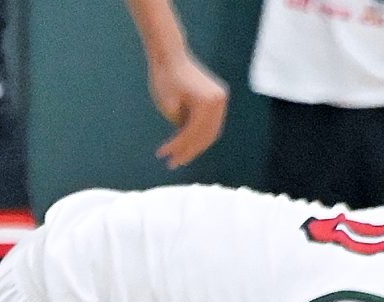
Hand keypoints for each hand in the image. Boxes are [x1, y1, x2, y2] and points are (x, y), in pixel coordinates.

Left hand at [146, 52, 227, 167]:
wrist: (170, 56)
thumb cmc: (165, 78)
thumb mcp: (168, 105)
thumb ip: (180, 126)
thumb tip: (187, 141)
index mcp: (208, 101)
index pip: (193, 132)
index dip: (178, 147)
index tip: (163, 156)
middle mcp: (219, 101)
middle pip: (206, 135)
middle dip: (189, 151)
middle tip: (172, 164)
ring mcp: (220, 99)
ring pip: (210, 131)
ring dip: (195, 146)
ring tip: (177, 158)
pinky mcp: (216, 98)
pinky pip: (209, 123)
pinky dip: (198, 134)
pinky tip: (184, 144)